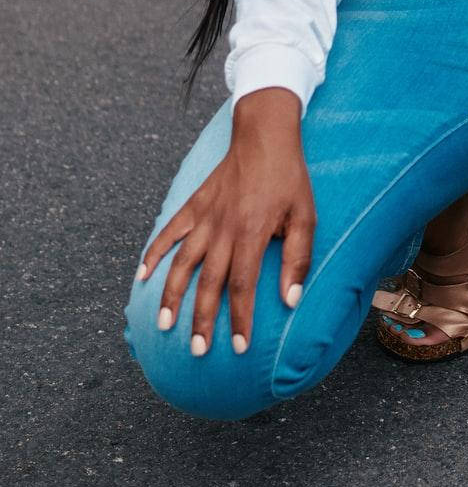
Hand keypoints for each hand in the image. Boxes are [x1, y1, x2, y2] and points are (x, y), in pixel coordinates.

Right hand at [135, 88, 314, 355]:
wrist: (264, 136)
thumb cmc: (289, 179)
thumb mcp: (306, 216)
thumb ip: (297, 259)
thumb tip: (290, 300)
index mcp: (251, 233)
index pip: (242, 286)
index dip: (240, 319)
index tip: (239, 347)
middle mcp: (223, 229)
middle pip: (209, 283)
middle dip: (202, 319)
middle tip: (198, 350)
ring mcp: (204, 217)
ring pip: (181, 263)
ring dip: (171, 296)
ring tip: (164, 324)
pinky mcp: (193, 205)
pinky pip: (168, 233)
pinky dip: (153, 254)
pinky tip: (142, 276)